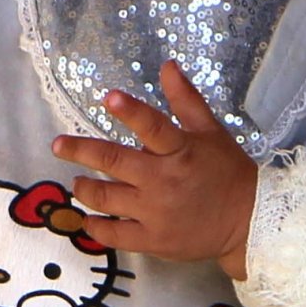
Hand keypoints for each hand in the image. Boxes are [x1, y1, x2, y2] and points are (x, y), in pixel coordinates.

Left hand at [51, 64, 261, 275]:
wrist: (248, 223)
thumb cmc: (227, 172)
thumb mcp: (211, 132)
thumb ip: (185, 100)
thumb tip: (167, 65)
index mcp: (181, 151)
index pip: (154, 127)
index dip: (131, 112)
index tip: (109, 98)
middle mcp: (164, 181)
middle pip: (114, 162)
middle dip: (80, 151)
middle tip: (58, 145)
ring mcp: (156, 214)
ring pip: (106, 198)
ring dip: (85, 188)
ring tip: (78, 182)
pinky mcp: (153, 241)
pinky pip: (113, 234)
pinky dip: (94, 226)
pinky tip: (86, 218)